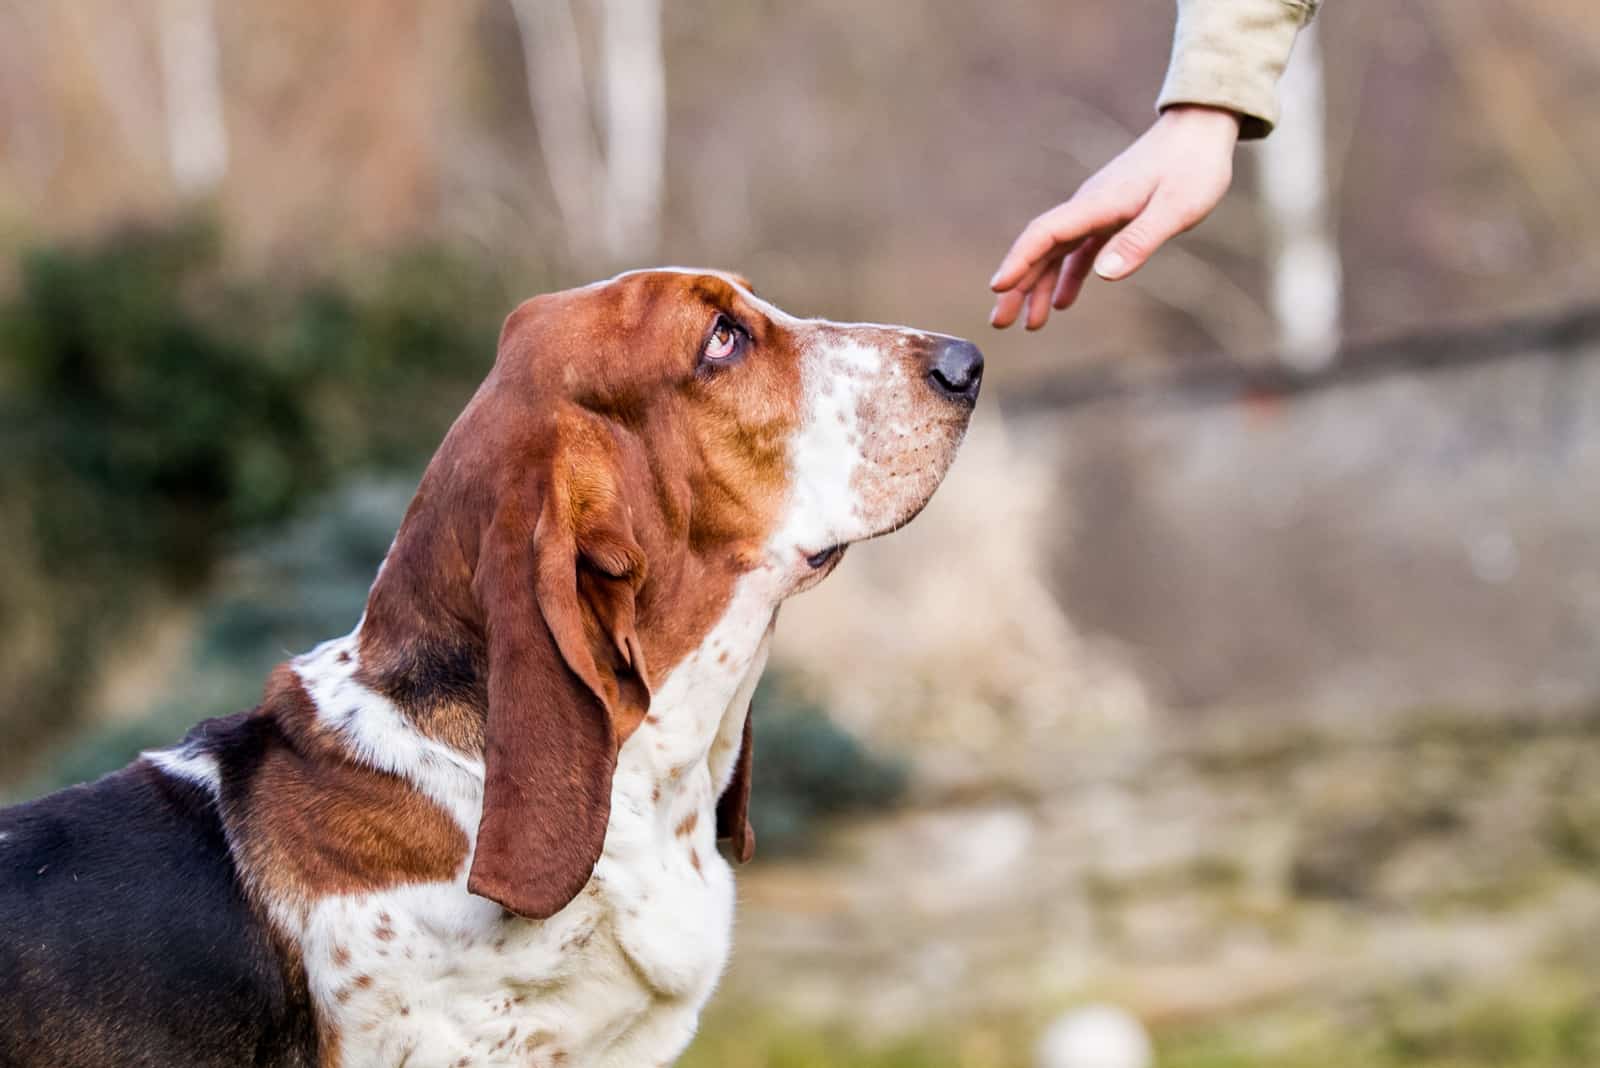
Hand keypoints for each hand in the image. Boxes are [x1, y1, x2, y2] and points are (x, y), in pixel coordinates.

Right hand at [988, 105, 1240, 329]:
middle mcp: (1087, 207)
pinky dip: (1066, 276)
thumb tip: (1105, 273)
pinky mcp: (1109, 216)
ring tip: (1028, 323)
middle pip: (1040, 248)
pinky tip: (1062, 302)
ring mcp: (1095, 212)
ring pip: (1055, 253)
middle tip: (999, 322)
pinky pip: (1078, 251)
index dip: (1019, 260)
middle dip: (1017, 284)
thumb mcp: (1177, 207)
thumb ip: (1140, 239)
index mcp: (1097, 204)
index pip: (1045, 233)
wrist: (1199, 129)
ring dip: (1038, 286)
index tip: (998, 287)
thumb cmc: (1194, 166)